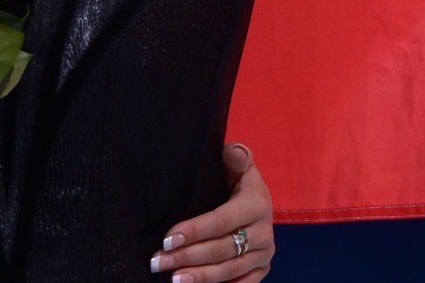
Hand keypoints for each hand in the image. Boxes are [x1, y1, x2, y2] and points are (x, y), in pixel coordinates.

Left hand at [150, 142, 275, 281]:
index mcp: (257, 203)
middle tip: (159, 261)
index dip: (194, 231)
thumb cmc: (237, 178)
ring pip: (229, 271)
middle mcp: (265, 232)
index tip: (167, 238)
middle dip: (188, 257)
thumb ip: (235, 155)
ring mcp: (264, 254)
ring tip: (173, 279)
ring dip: (199, 277)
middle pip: (222, 250)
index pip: (221, 221)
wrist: (257, 198)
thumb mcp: (237, 162)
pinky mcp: (262, 269)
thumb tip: (234, 153)